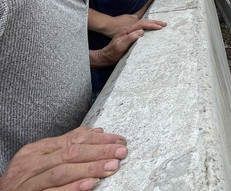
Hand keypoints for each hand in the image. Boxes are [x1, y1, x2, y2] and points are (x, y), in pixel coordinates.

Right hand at [0, 127, 127, 190]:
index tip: (120, 140)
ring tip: (112, 166)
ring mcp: (29, 183)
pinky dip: (71, 189)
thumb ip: (67, 143)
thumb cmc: (25, 178)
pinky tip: (89, 184)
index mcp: (37, 150)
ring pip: (62, 172)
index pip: (72, 140)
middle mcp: (32, 164)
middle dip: (99, 151)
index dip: (99, 140)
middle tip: (121, 151)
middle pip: (70, 154)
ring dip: (90, 168)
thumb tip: (96, 131)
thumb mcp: (41, 157)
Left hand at [91, 19, 165, 66]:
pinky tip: (151, 29)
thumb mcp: (121, 46)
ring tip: (160, 25)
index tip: (160, 26)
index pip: (141, 25)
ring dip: (152, 24)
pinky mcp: (129, 36)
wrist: (105, 57)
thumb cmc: (113, 53)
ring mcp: (129, 32)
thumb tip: (142, 31)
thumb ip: (130, 38)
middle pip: (143, 23)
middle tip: (164, 24)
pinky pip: (141, 29)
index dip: (151, 25)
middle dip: (154, 22)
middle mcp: (128, 29)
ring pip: (142, 25)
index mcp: (127, 30)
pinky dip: (148, 27)